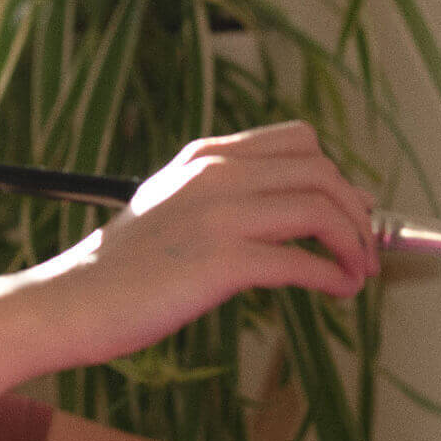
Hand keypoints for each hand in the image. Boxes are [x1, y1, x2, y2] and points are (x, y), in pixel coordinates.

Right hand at [40, 121, 377, 363]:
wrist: (75, 300)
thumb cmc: (123, 266)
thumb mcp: (171, 204)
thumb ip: (224, 194)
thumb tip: (298, 208)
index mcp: (204, 157)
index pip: (298, 141)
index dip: (337, 175)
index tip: (352, 210)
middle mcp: (214, 175)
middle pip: (321, 171)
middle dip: (356, 211)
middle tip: (365, 248)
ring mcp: (217, 215)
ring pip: (320, 208)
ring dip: (354, 243)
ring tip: (357, 272)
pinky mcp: (220, 262)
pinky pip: (302, 261)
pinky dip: (333, 277)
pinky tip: (336, 291)